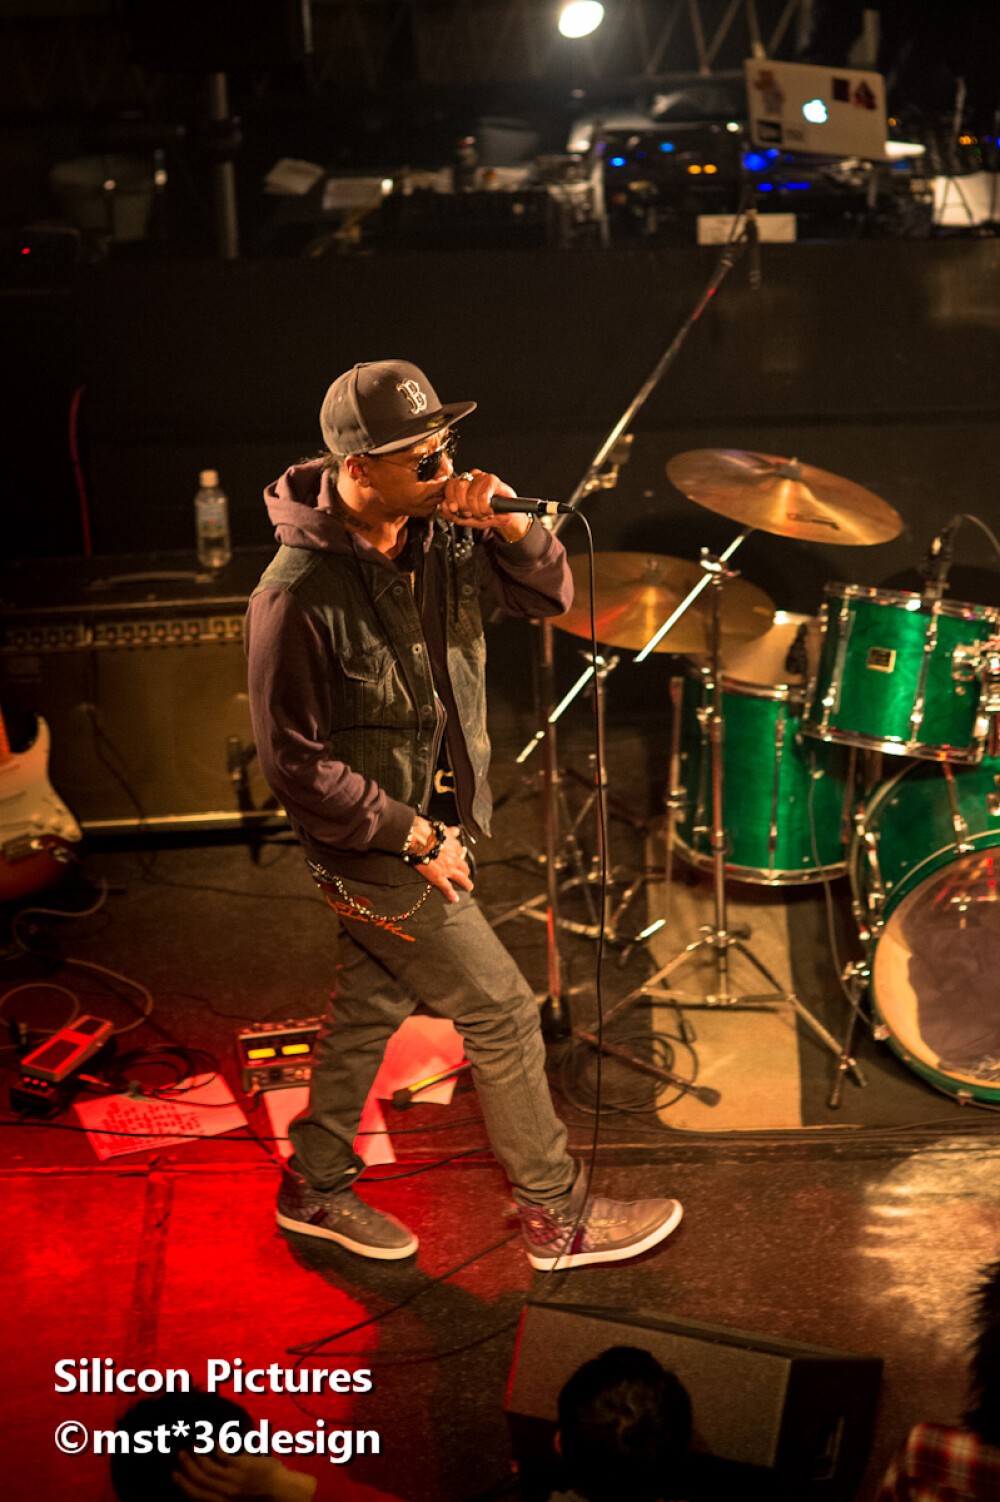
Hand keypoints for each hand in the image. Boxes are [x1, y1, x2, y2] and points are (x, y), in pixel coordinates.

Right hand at [174, 1448, 315, 1500]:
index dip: (182, 1484)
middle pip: (199, 1479)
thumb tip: (209, 1483)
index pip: (196, 1495)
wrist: (284, 1492)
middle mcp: (225, 1494)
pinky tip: (211, 1440)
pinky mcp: (244, 1466)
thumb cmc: (261, 1498)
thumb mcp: (237, 1500)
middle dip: (187, 1467)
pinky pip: (223, 1455)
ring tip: (192, 1446)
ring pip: (209, 1467)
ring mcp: (234, 1479)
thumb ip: (223, 1493)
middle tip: (179, 1455)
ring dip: (197, 1456)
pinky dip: (214, 1446)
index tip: (173, 1473)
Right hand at [416, 824, 473, 903]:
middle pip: (464, 867)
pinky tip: (455, 899)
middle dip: (465, 871)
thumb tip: (457, 831)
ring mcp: (448, 869)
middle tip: (465, 874)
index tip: (458, 857)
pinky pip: (447, 888)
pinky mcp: (439, 877)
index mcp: (454, 846)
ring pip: (461, 878)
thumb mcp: (442, 829)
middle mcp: (454, 858)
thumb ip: (451, 832)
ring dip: (466, 883)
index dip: (459, 856)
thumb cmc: (427, 831)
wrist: (417, 838)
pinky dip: (451, 895)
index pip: (460, 852)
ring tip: (468, 887)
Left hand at [438, 468, 529, 542]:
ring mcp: (482, 477)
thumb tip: (442, 508)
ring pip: (470, 494)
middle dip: (464, 507)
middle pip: (458, 488)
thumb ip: (453, 515)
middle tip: (472, 514)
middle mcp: (471, 477)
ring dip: (477, 510)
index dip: (450, 500)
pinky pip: (483, 496)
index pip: (449, 486)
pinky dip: (485, 508)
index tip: (455, 511)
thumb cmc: (488, 514)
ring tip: (483, 514)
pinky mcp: (493, 480)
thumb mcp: (467, 519)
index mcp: (462, 483)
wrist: (506, 517)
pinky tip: (489, 511)